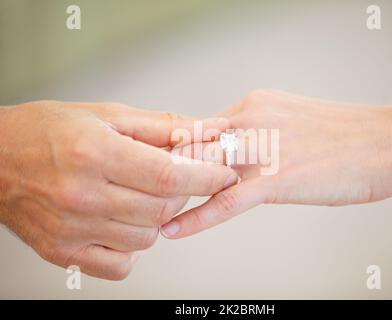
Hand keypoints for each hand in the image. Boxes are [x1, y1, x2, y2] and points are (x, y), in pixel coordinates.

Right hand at [0, 101, 237, 279]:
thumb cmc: (46, 131)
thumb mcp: (106, 114)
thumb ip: (164, 126)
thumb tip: (211, 129)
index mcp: (94, 153)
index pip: (169, 175)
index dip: (207, 176)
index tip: (224, 173)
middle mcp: (82, 195)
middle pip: (163, 208)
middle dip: (184, 192)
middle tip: (176, 176)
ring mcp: (72, 229)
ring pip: (148, 237)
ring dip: (158, 216)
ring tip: (140, 194)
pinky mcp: (64, 252)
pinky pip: (122, 264)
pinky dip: (133, 245)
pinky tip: (122, 221)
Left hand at [162, 89, 391, 237]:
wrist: (387, 143)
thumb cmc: (344, 137)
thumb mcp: (290, 121)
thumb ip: (257, 133)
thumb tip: (233, 150)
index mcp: (253, 106)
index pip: (196, 125)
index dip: (168, 146)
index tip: (145, 160)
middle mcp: (250, 120)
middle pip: (189, 143)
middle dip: (158, 165)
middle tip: (130, 184)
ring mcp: (261, 149)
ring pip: (200, 169)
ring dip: (169, 190)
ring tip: (141, 208)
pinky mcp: (276, 179)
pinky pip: (225, 202)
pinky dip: (195, 218)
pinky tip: (172, 230)